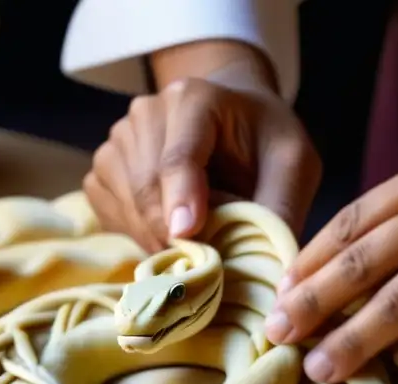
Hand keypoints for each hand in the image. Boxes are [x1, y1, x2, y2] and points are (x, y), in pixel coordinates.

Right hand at [84, 43, 320, 252]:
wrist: (232, 118)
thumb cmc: (264, 142)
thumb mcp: (293, 165)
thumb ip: (280, 208)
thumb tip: (270, 271)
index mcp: (196, 99)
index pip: (178, 156)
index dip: (180, 197)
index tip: (186, 234)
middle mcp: (147, 112)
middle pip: (147, 188)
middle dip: (173, 235)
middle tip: (206, 266)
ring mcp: (119, 139)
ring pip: (127, 205)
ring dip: (159, 239)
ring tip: (195, 247)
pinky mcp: (104, 168)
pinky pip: (112, 213)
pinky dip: (140, 235)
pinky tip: (170, 233)